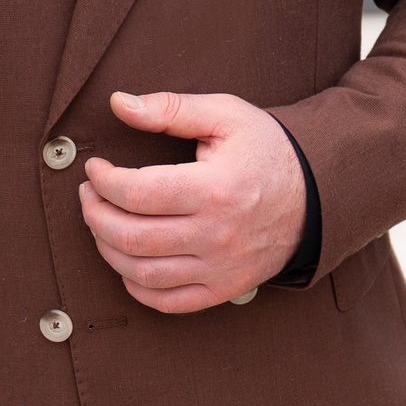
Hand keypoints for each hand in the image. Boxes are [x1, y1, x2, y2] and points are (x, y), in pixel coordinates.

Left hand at [78, 89, 306, 313]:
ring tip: (102, 224)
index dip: (103, 182)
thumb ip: (171, 108)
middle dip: (95, 215)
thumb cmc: (267, 151)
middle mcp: (217, 235)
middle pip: (132, 237)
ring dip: (108, 250)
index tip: (96, 170)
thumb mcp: (226, 115)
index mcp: (216, 189)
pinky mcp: (224, 289)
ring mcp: (221, 267)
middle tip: (90, 196)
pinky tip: (128, 263)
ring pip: (143, 273)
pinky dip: (137, 287)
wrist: (315, 195)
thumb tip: (119, 103)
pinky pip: (169, 302)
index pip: (137, 193)